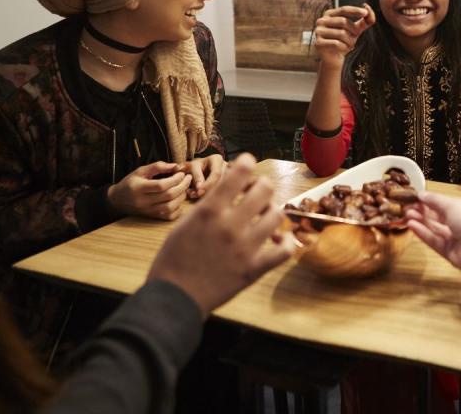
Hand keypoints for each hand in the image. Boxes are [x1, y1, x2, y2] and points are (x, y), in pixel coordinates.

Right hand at [107, 162, 192, 220]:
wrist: (118, 200)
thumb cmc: (131, 183)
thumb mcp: (140, 171)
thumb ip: (157, 166)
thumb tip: (176, 166)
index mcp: (139, 188)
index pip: (161, 185)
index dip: (175, 179)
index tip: (182, 173)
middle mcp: (143, 202)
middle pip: (168, 196)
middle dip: (182, 186)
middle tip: (188, 178)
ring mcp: (148, 211)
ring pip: (170, 207)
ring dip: (182, 197)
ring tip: (184, 188)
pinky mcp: (152, 217)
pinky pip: (169, 216)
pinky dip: (178, 209)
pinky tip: (179, 199)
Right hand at [148, 153, 295, 318]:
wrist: (175, 297)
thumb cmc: (173, 259)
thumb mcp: (184, 223)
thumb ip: (210, 205)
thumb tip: (231, 188)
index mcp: (210, 210)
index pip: (240, 172)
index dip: (246, 163)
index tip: (246, 164)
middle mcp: (230, 225)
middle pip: (265, 190)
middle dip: (262, 187)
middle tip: (256, 195)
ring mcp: (245, 247)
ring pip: (277, 215)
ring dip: (272, 212)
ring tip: (264, 218)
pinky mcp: (254, 269)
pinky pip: (285, 250)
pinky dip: (287, 242)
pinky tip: (279, 240)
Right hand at [313, 4, 375, 68]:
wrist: (334, 59)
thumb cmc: (344, 42)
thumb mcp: (355, 31)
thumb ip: (364, 22)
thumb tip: (369, 11)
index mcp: (329, 14)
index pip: (344, 9)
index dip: (355, 10)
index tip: (366, 12)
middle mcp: (321, 21)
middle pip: (343, 21)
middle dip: (353, 30)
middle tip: (355, 38)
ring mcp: (318, 32)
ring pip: (341, 33)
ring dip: (350, 41)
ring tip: (349, 45)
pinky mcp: (318, 43)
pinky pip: (336, 43)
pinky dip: (344, 47)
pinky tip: (343, 49)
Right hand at [405, 191, 460, 269]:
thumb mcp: (452, 205)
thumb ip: (434, 200)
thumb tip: (421, 194)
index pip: (446, 204)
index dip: (430, 201)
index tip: (416, 198)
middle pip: (438, 217)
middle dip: (422, 212)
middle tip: (407, 207)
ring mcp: (456, 239)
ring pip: (434, 229)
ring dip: (420, 221)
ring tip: (406, 215)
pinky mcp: (449, 252)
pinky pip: (434, 241)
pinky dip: (423, 233)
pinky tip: (412, 225)